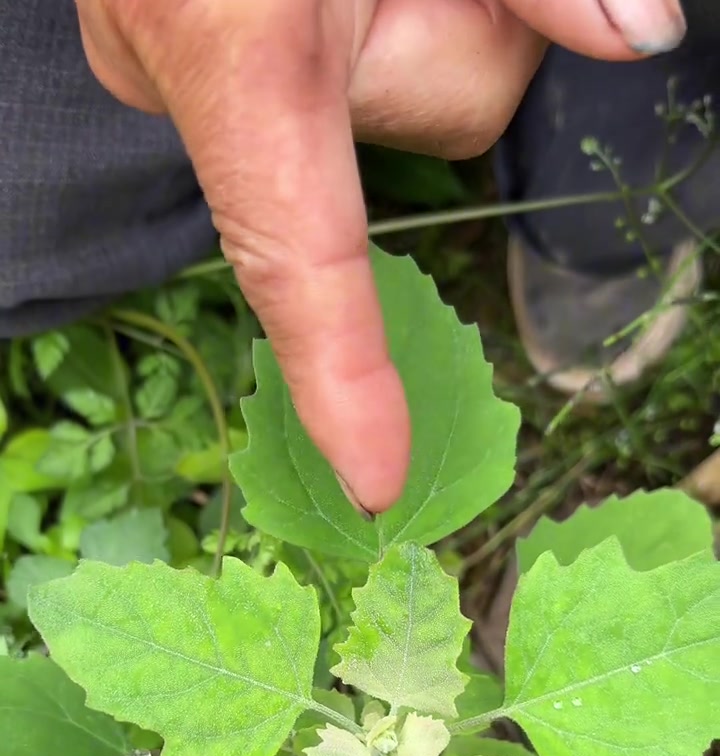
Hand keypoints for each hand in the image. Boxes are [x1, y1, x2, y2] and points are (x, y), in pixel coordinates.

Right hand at [73, 0, 685, 514]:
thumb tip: (637, 32)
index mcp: (236, 42)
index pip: (300, 254)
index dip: (342, 375)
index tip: (374, 475)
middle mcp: (181, 67)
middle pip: (410, 125)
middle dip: (453, 42)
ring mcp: (158, 57)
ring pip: (359, 106)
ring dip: (398, 26)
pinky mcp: (164, 42)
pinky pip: (300, 87)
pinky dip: (337, 31)